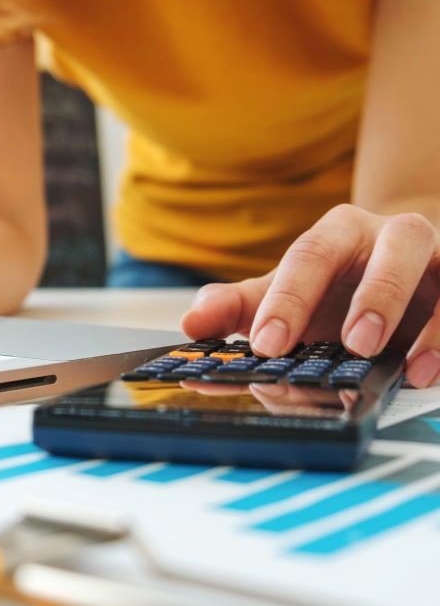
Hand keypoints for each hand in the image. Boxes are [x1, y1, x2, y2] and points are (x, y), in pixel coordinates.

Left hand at [181, 204, 439, 387]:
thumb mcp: (286, 295)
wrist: (401, 272)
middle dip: (373, 295)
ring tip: (401, 364)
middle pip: (392, 246)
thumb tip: (191, 324)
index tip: (265, 344)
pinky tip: (428, 372)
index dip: (288, 299)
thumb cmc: (335, 286)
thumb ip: (240, 308)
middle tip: (351, 344)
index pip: (310, 256)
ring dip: (429, 319)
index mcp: (338, 233)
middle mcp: (394, 235)